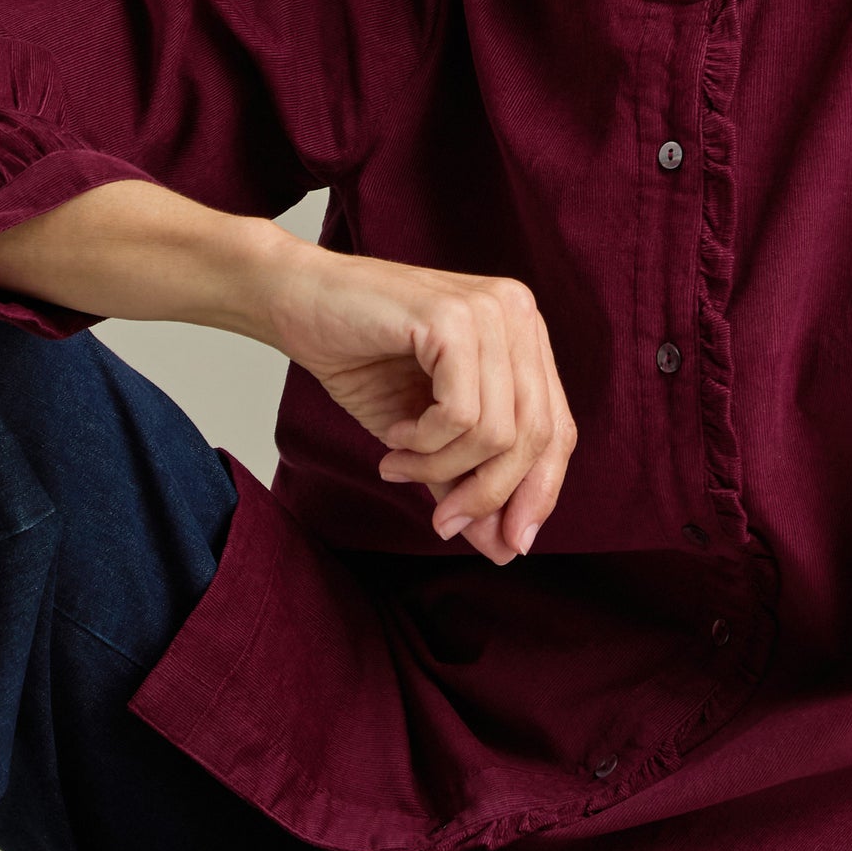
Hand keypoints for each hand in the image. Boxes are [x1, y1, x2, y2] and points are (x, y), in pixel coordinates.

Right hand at [264, 241, 576, 564]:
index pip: (557, 429)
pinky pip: (459, 413)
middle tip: (443, 524)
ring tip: (398, 463)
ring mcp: (490, 310)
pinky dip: (424, 442)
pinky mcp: (453, 317)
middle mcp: (519, 315)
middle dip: (490, 494)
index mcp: (524, 337)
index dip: (538, 493)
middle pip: (537, 434)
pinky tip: (393, 434)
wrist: (294, 301)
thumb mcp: (425, 436)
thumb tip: (503, 549)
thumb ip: (466, 481)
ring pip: (498, 431)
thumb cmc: (360, 359)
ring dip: (440, 467)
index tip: (506, 545)